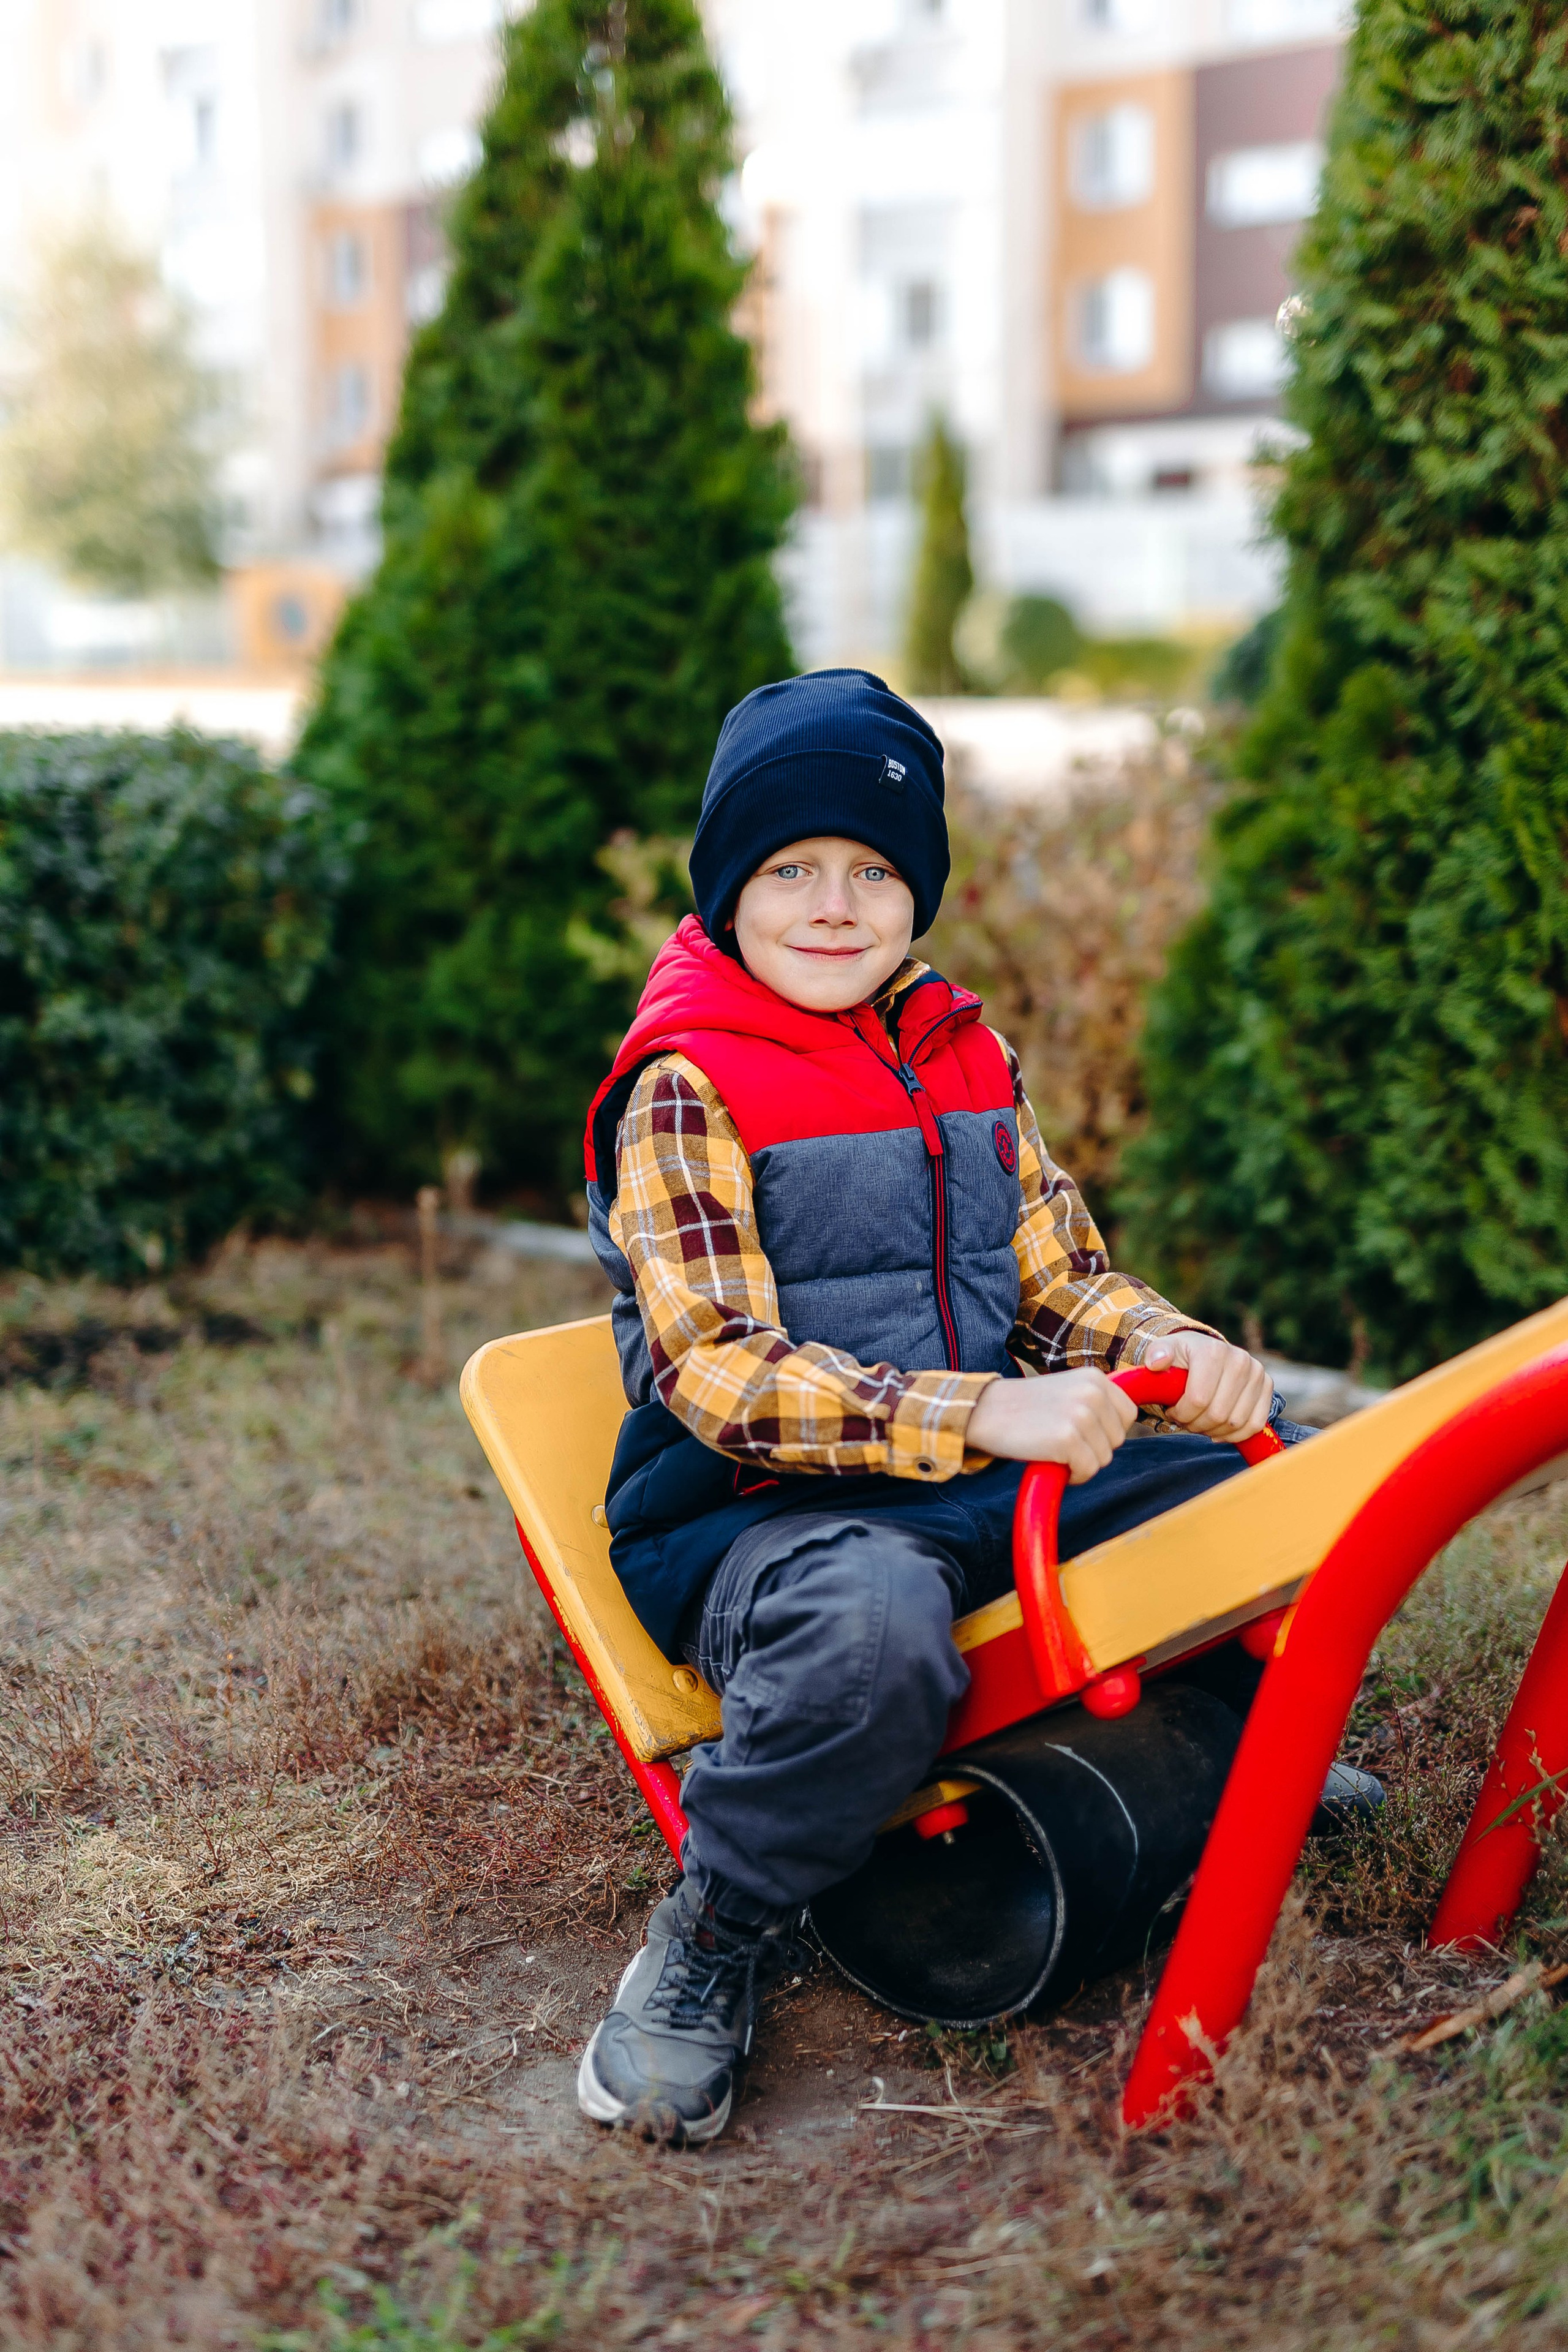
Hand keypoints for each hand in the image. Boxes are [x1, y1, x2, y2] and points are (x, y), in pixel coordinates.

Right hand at [967, 1367, 1136, 1483]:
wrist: (984, 1411)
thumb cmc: (1024, 1407)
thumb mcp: (1067, 1390)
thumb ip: (1095, 1401)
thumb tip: (1121, 1430)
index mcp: (1094, 1377)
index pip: (1128, 1414)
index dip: (1107, 1430)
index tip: (1083, 1433)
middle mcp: (1092, 1393)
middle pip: (1118, 1439)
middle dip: (1094, 1447)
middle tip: (1063, 1442)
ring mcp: (1081, 1415)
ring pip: (1104, 1458)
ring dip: (1082, 1462)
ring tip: (1054, 1450)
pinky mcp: (1067, 1440)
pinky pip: (1087, 1471)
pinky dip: (1072, 1475)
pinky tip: (1051, 1462)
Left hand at [1141, 1333, 1271, 1444]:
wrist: (1206, 1352)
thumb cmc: (1183, 1356)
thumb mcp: (1164, 1350)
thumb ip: (1156, 1354)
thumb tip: (1157, 1362)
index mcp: (1213, 1351)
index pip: (1198, 1399)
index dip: (1181, 1413)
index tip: (1172, 1410)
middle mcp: (1240, 1360)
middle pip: (1217, 1414)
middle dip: (1196, 1424)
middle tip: (1186, 1419)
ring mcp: (1257, 1374)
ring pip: (1235, 1423)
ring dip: (1213, 1430)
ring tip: (1200, 1421)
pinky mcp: (1267, 1387)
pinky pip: (1255, 1425)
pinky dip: (1235, 1435)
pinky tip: (1219, 1430)